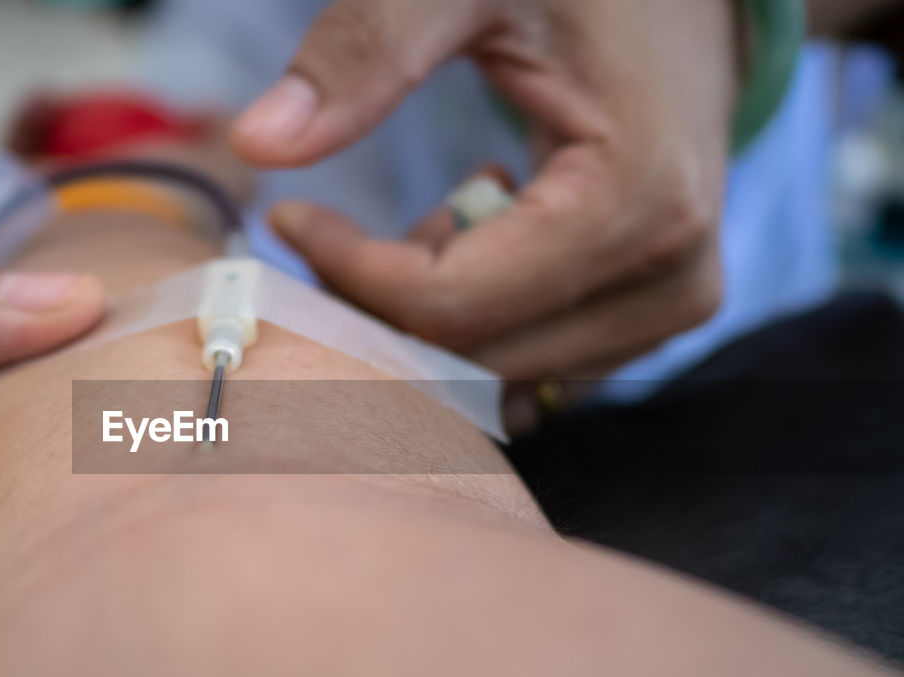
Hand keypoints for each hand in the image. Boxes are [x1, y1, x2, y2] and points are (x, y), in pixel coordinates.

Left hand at [231, 0, 739, 382]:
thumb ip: (363, 53)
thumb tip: (255, 143)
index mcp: (639, 198)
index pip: (452, 307)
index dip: (350, 274)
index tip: (292, 217)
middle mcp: (670, 276)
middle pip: (472, 357)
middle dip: (379, 306)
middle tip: (327, 228)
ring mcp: (670, 306)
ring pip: (498, 373)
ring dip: (424, 315)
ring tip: (417, 221)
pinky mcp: (655, 315)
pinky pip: (533, 361)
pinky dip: (471, 322)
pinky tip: (466, 240)